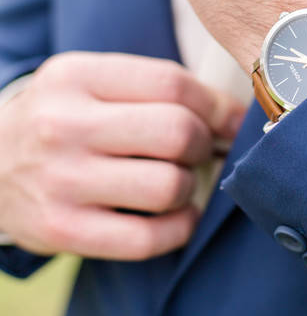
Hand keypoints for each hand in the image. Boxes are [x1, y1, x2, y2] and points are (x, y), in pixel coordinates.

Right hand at [0, 52, 245, 259]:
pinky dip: (179, 229)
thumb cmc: (60, 120)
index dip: (216, 106)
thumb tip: (236, 117)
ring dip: (189, 187)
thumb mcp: (89, 83)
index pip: (172, 84)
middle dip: (203, 145)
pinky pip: (149, 238)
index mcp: (75, 76)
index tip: (229, 121)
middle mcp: (63, 125)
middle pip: (177, 133)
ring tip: (176, 181)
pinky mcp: (62, 231)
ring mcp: (60, 181)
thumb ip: (154, 88)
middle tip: (196, 151)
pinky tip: (174, 216)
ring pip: (168, 186)